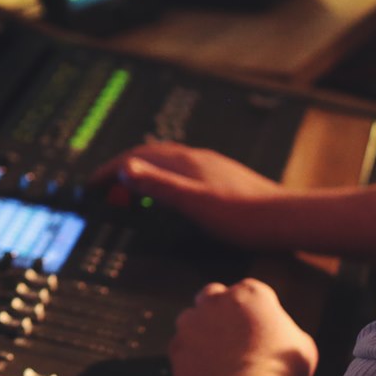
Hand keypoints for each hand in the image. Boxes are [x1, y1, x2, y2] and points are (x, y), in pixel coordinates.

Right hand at [89, 142, 283, 248]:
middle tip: (105, 191)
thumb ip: (158, 184)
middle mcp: (195, 158)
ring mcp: (208, 167)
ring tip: (130, 194)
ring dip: (141, 174)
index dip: (109, 171)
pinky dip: (160, 180)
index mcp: (185, 161)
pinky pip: (178, 172)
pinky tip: (167, 197)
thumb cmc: (242, 216)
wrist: (284, 220)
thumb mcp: (193, 202)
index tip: (91, 186)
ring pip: (164, 162)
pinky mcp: (218, 178)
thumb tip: (124, 169)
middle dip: (121, 170)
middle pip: (147, 156)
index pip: (135, 158)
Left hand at [169, 278, 316, 375]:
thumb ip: (286, 332)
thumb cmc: (282, 371)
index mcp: (250, 293)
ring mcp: (191, 322)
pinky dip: (189, 361)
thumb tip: (282, 338)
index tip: (254, 329)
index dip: (251, 311)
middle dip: (217, 311)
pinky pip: (180, 351)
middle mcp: (215, 300)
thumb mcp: (303, 346)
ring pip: (190, 321)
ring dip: (199, 334)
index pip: (248, 292)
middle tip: (229, 337)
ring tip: (215, 360)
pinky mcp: (176, 348)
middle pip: (211, 296)